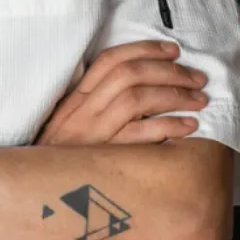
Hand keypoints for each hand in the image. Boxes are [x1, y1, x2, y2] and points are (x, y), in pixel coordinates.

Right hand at [34, 41, 207, 145]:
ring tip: (199, 99)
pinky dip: (168, 126)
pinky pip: (140, 136)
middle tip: (197, 77)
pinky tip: (189, 126)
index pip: (111, 59)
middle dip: (168, 71)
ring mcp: (94, 132)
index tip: (173, 50)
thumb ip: (94, 100)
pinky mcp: (105, 157)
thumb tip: (135, 82)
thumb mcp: (70, 120)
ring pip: (137, 99)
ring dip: (174, 95)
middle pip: (129, 75)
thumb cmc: (62, 155)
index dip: (144, 49)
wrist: (40, 190)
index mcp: (77, 95)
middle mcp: (84, 109)